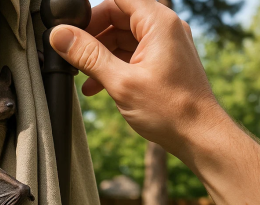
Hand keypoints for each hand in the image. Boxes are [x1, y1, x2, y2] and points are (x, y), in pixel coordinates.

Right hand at [50, 0, 227, 155]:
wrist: (199, 137)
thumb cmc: (170, 110)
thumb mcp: (121, 82)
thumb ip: (88, 56)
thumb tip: (59, 36)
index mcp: (159, 23)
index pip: (118, 0)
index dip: (92, 13)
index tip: (72, 31)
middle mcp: (164, 29)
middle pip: (119, 17)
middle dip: (93, 37)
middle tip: (72, 55)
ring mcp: (164, 47)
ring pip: (123, 38)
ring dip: (100, 56)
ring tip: (82, 76)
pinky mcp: (162, 64)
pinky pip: (132, 55)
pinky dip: (113, 67)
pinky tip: (96, 86)